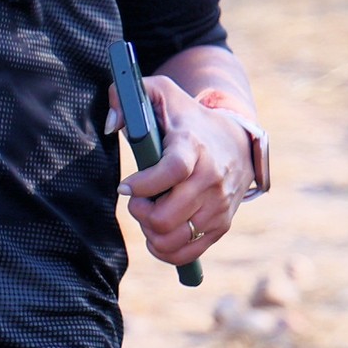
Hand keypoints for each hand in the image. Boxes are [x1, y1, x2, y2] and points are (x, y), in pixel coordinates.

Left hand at [119, 76, 251, 267]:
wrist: (236, 142)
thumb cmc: (187, 119)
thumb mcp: (160, 93)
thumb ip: (127, 96)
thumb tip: (111, 125)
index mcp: (194, 147)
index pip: (172, 171)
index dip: (143, 185)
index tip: (125, 187)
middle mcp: (211, 180)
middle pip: (165, 217)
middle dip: (140, 211)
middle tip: (137, 198)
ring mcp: (218, 206)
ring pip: (172, 238)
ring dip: (150, 230)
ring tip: (150, 211)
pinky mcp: (221, 226)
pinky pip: (185, 254)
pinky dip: (163, 249)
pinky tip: (158, 231)